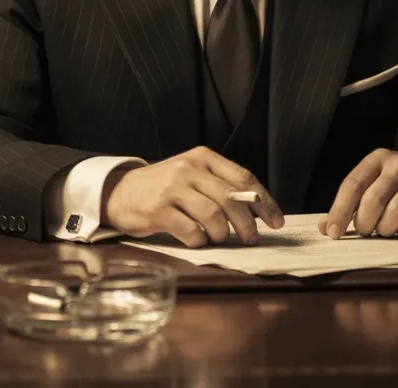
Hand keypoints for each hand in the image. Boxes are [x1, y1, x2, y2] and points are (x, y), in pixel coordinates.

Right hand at [102, 146, 284, 246]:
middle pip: (231, 198)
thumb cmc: (164, 186)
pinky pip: (191, 232)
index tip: (276, 221)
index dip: (264, 201)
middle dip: (248, 224)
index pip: (243, 177)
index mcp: (202, 157)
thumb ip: (219, 185)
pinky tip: (196, 239)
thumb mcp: (192, 175)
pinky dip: (200, 241)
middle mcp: (188, 168)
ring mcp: (172, 188)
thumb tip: (256, 209)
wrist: (121, 191)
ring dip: (222, 234)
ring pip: (214, 216)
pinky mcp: (158, 210)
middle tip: (251, 239)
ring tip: (218, 237)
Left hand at [318, 149, 397, 239]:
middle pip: (373, 200)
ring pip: (395, 213)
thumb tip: (325, 228)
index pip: (353, 184)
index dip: (340, 210)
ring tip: (384, 230)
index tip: (333, 232)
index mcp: (377, 158)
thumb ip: (349, 204)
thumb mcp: (373, 184)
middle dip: (364, 223)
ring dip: (385, 230)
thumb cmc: (397, 186)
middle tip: (364, 231)